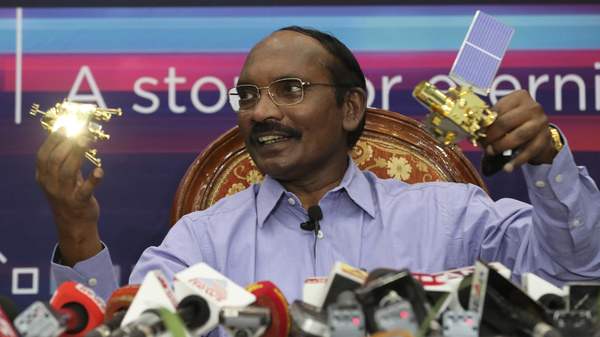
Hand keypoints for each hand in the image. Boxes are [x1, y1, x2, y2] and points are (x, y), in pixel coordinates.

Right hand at [35, 127, 102, 265]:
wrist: (74, 226)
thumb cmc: (68, 196)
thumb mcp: (61, 180)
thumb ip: (64, 162)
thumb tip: (74, 137)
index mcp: (44, 178)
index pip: (43, 156)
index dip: (52, 141)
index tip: (63, 128)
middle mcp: (51, 186)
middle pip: (55, 161)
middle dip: (67, 144)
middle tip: (80, 131)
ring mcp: (64, 195)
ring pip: (68, 171)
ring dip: (77, 154)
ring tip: (85, 140)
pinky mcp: (79, 203)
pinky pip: (85, 190)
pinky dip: (93, 180)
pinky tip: (100, 170)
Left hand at [479, 90, 557, 172]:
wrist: (541, 135)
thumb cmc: (517, 123)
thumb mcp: (505, 116)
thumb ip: (490, 122)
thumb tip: (471, 135)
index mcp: (519, 97)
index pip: (497, 111)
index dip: (483, 125)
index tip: (474, 134)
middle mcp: (532, 107)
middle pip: (505, 123)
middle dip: (490, 136)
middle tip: (482, 145)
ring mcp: (540, 123)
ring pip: (518, 136)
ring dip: (500, 146)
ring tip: (490, 152)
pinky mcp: (544, 140)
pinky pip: (528, 152)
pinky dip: (515, 162)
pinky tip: (506, 168)